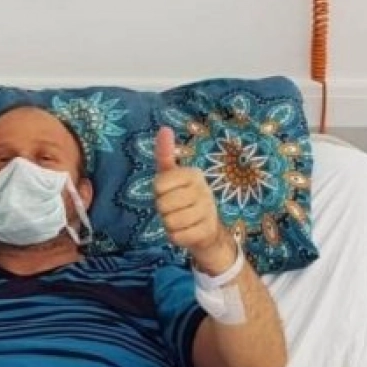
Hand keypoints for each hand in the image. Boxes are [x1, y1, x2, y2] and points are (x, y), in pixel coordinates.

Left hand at [153, 126, 236, 274]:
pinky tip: (186, 232)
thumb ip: (166, 154)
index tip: (168, 192)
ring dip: (170, 224)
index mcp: (193, 174)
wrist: (208, 229)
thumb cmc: (184, 198)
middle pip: (162, 205)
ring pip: (169, 222)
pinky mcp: (207, 231)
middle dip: (163, 210)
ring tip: (181, 219)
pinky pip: (177, 237)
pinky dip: (177, 237)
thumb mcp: (172, 175)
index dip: (158, 192)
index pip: (158, 184)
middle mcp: (204, 190)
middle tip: (175, 208)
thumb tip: (164, 128)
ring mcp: (208, 211)